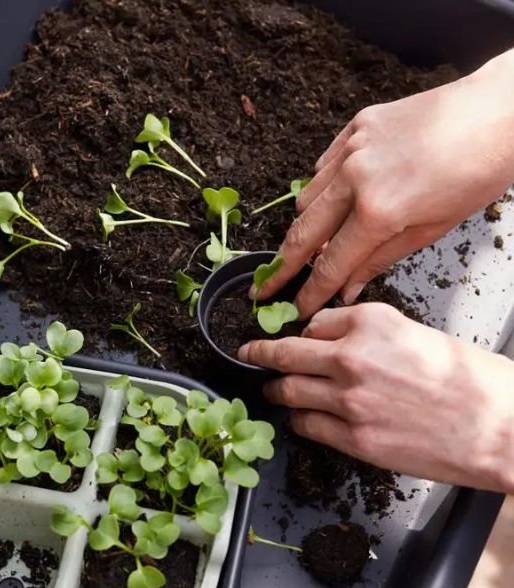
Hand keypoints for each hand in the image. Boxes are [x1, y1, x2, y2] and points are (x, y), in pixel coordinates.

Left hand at [238, 304, 513, 492]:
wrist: (500, 427)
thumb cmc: (471, 380)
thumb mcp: (416, 334)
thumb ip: (369, 335)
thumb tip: (332, 342)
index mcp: (371, 323)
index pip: (313, 322)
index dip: (300, 332)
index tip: (291, 337)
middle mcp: (351, 357)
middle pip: (284, 354)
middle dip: (260, 355)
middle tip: (248, 355)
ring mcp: (348, 400)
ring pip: (287, 391)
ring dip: (276, 390)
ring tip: (272, 391)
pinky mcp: (353, 438)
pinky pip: (305, 425)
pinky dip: (299, 420)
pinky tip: (305, 419)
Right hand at [255, 48, 513, 318]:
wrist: (499, 112)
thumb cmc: (478, 173)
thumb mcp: (432, 229)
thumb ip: (380, 259)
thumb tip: (347, 287)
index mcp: (379, 211)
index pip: (331, 264)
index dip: (310, 291)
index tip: (294, 308)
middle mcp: (356, 178)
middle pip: (303, 233)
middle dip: (282, 266)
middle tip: (263, 287)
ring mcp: (353, 148)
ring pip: (307, 198)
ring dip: (305, 226)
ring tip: (312, 243)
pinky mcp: (357, 127)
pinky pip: (323, 167)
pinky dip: (324, 189)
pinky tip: (337, 199)